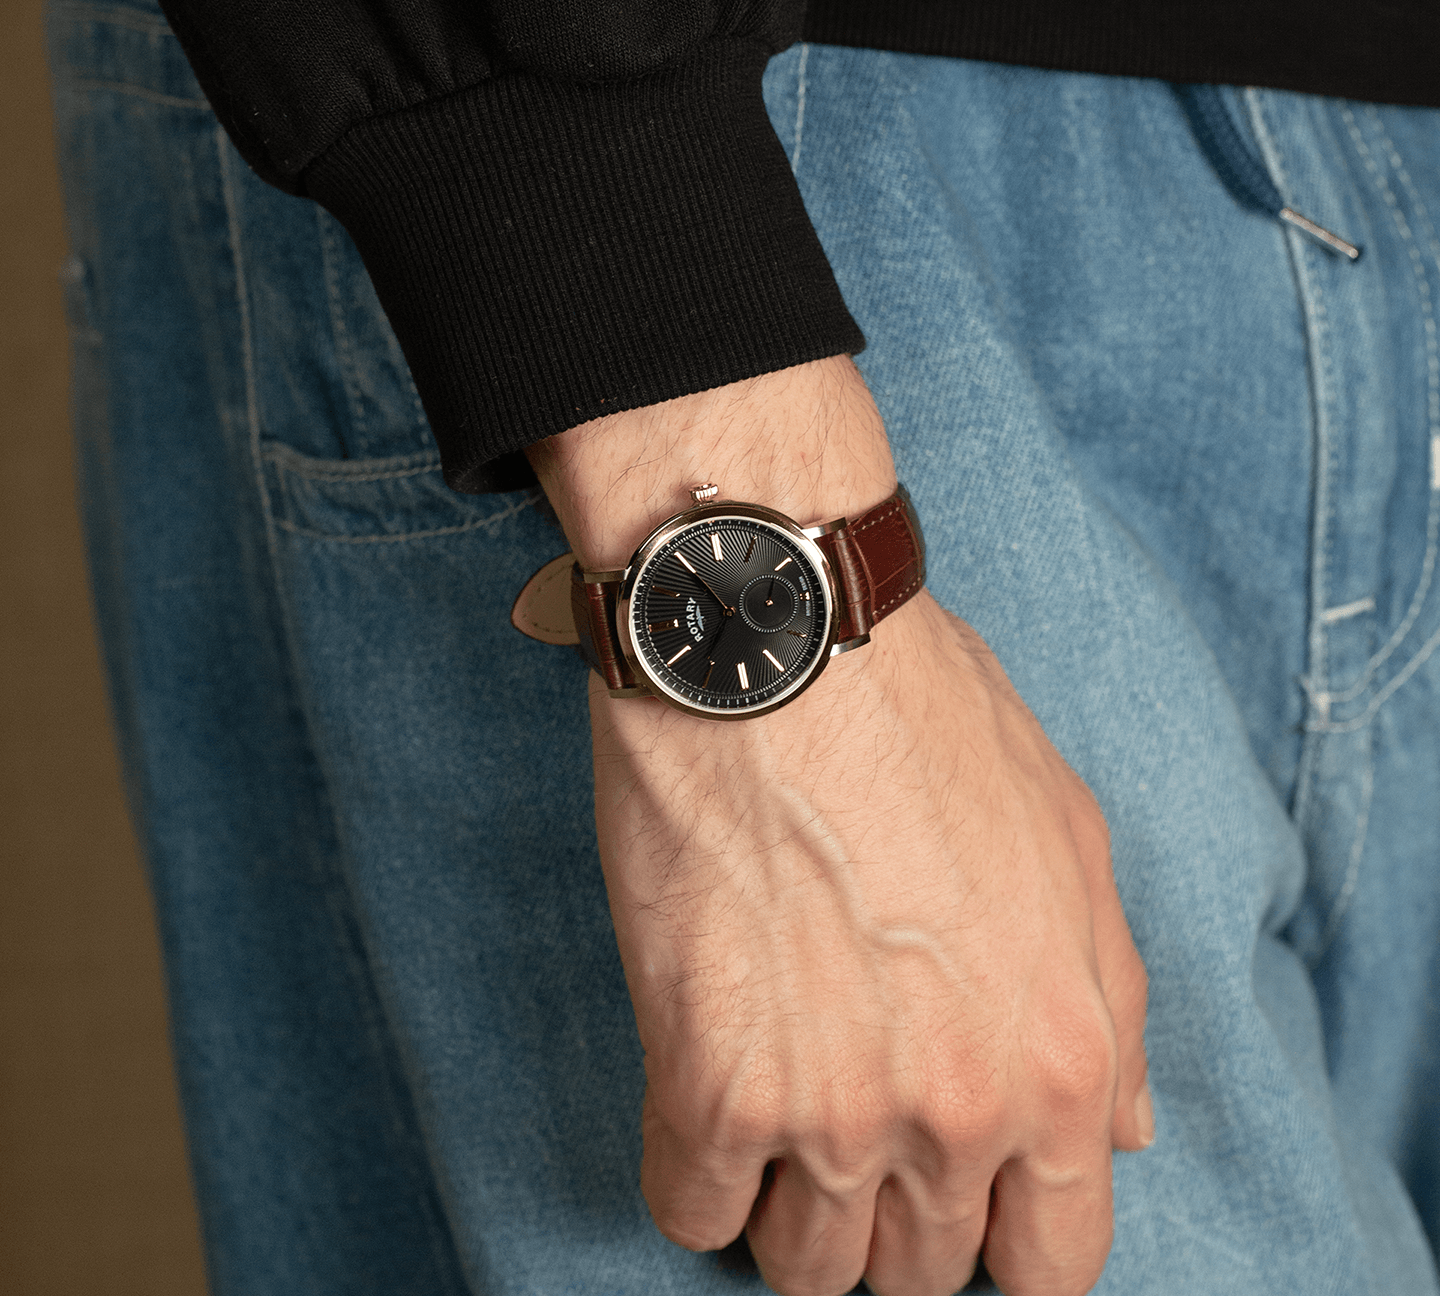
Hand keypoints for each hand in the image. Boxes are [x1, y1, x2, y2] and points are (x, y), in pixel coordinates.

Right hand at [529, 355, 1150, 1295]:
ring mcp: (831, 1110)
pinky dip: (697, 1172)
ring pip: (805, 1267)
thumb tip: (1116, 1135)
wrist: (777, 645)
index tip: (955, 1193)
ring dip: (790, 1202)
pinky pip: (689, 1212)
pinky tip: (704, 1091)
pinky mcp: (708, 1082)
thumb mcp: (1069, 838)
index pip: (1055, 1261)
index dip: (1003, 1237)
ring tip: (777, 1102)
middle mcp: (957, 1110)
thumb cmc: (921, 716)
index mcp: (1061, 1060)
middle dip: (893, 1211)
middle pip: (920, 1271)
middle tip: (852, 1112)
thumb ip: (1109, 1005)